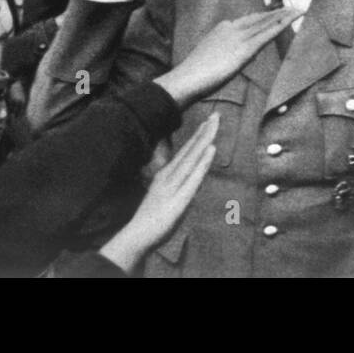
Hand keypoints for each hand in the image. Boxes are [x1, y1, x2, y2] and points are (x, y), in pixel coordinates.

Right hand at [99, 116, 218, 271]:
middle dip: (204, 131)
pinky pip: (194, 176)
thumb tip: (191, 182)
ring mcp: (174, 185)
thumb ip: (176, 188)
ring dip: (205, 139)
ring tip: (215, 123)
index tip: (208, 122)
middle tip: (217, 114)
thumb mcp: (165, 199)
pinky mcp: (180, 198)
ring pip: (193, 158)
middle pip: (190, 150)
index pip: (186, 152)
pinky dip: (203, 161)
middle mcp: (170, 176)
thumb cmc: (151, 220)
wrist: (137, 238)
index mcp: (166, 175)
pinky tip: (211, 148)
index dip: (198, 136)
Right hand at [157, 8, 301, 104]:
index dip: (263, 18)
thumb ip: (225, 54)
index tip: (274, 14)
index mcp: (222, 29)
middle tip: (291, 8)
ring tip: (298, 10)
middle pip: (259, 18)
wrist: (187, 78)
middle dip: (276, 13)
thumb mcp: (211, 58)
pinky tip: (293, 19)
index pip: (247, 21)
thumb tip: (241, 57)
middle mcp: (232, 28)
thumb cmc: (194, 75)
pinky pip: (268, 34)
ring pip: (266, 23)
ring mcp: (239, 37)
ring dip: (284, 16)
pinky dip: (282, 25)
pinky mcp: (246, 49)